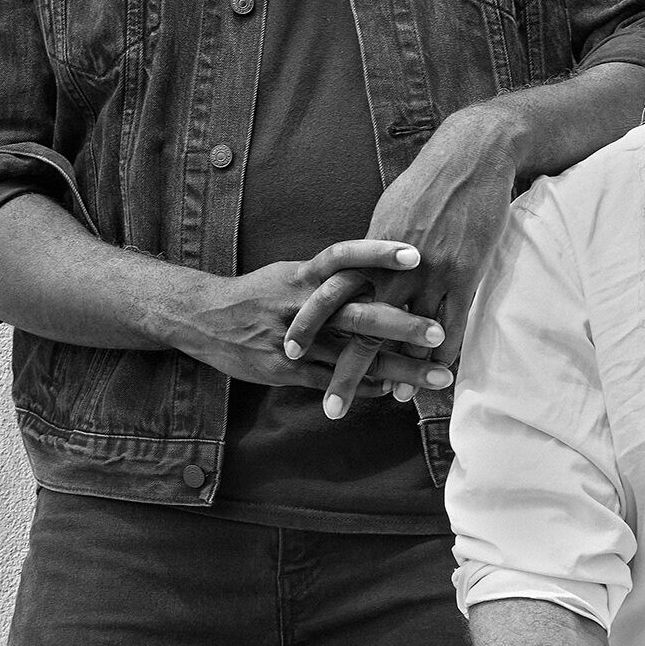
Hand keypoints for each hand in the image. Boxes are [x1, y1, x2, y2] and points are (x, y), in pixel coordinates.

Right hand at [164, 239, 446, 401]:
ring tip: (435, 376)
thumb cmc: (261, 292)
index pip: (346, 257)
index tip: (416, 255)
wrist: (204, 318)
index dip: (379, 254)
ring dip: (397, 368)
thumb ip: (335, 274)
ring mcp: (295, 339)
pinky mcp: (285, 369)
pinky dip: (364, 386)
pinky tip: (393, 391)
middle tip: (440, 332)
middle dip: (402, 326)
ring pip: (353, 356)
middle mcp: (302, 304)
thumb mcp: (294, 272)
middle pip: (359, 314)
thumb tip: (380, 268)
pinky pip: (331, 379)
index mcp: (306, 274)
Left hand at [287, 101, 527, 413]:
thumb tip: (355, 267)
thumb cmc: (427, 181)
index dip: (310, 327)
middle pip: (362, 328)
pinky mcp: (464, 274)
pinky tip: (438, 375)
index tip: (290, 353)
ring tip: (391, 399)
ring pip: (408, 336)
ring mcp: (430, 273)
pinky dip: (442, 355)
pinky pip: (452, 326)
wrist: (470, 157)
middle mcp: (393, 268)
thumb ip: (371, 247)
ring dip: (401, 372)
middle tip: (329, 407)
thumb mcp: (388, 211)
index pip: (331, 297)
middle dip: (345, 370)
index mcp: (368, 250)